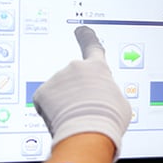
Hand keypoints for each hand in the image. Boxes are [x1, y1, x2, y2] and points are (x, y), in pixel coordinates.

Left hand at [33, 26, 131, 161]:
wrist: (89, 132)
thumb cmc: (109, 118)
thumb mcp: (120, 102)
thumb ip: (109, 92)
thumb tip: (104, 98)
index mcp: (98, 68)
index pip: (93, 47)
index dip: (87, 38)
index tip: (82, 30)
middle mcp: (76, 68)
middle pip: (74, 79)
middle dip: (76, 92)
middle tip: (85, 110)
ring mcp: (57, 79)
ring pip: (59, 92)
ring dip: (65, 103)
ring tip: (77, 118)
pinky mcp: (42, 93)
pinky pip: (46, 102)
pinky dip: (52, 112)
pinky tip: (63, 119)